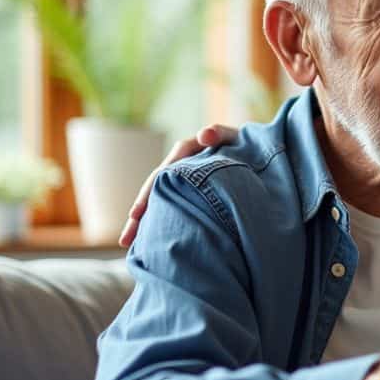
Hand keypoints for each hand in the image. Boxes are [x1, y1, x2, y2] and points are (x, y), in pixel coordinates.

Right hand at [119, 124, 239, 246]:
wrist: (253, 152)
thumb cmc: (244, 143)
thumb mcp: (234, 137)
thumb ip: (221, 134)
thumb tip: (204, 134)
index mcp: (186, 152)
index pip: (161, 174)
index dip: (149, 194)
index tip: (137, 214)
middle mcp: (178, 167)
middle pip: (154, 191)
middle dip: (139, 215)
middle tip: (126, 239)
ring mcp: (182, 181)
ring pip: (160, 202)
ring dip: (144, 223)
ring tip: (128, 245)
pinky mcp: (188, 193)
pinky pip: (170, 208)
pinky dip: (160, 223)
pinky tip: (149, 243)